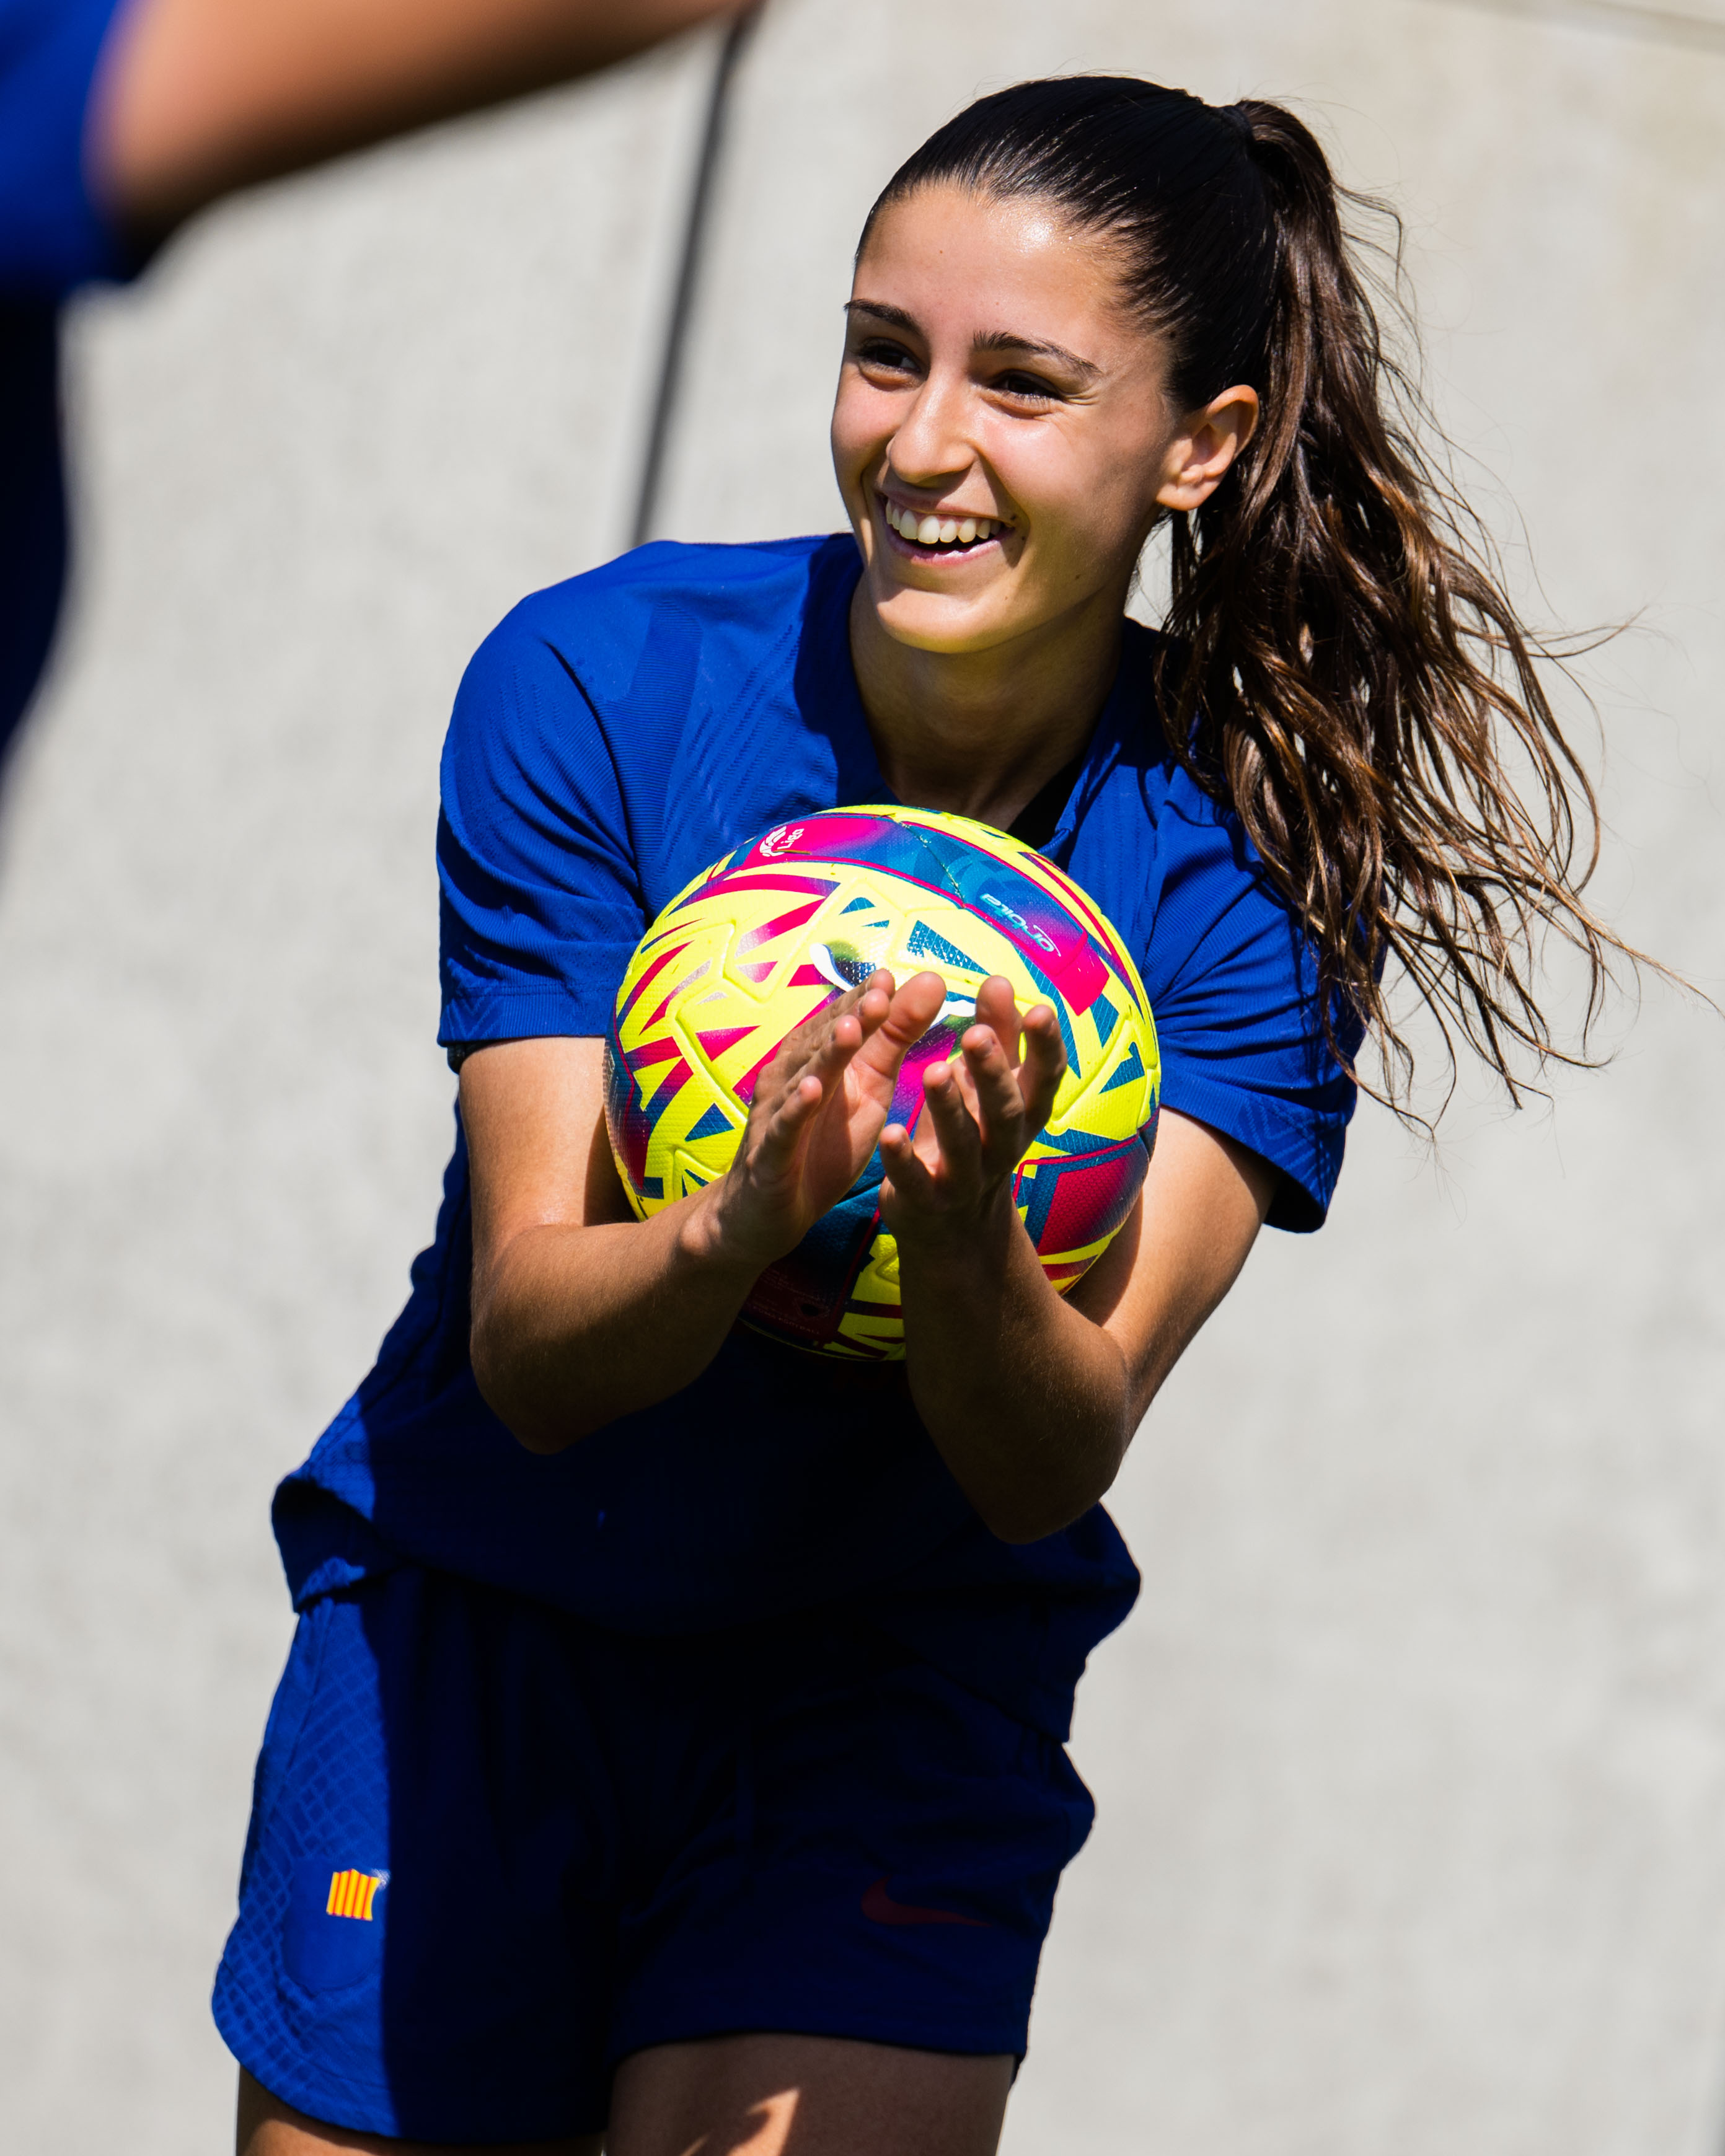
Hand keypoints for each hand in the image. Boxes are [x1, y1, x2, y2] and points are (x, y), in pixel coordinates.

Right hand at [702, 968, 947, 1269]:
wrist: (766, 1211)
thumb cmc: (822, 1141)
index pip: (844, 1020)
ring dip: (826, 1054)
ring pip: (803, 1078)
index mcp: (819, 1057)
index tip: (894, 977)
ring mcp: (777, 1114)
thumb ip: (896, 1036)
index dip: (868, 999)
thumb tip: (933, 980)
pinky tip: (812, 1091)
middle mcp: (792, 1077)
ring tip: (851, 1030)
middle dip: (852, 1017)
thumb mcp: (870, 1088)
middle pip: (823, 1042)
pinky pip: (783, 1129)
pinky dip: (795, 1110)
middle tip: (882, 994)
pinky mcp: (769, 1155)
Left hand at [878, 975, 1065, 1246]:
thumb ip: (996, 1035)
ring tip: (933, 1070)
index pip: (1045, 1079)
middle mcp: (1002, 1146)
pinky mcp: (928, 1201)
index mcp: (1022, 1113)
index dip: (1047, 1048)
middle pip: (1006, 1110)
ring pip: (962, 1143)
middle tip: (976, 1035)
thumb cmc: (974, 1134)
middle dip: (994, 1073)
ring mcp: (966, 1177)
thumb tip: (1001, 979)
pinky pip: (917, 1182)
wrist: (954, 1227)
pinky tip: (888, 1133)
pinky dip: (903, 1160)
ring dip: (949, 1107)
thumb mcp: (988, 1087)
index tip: (1041, 1010)